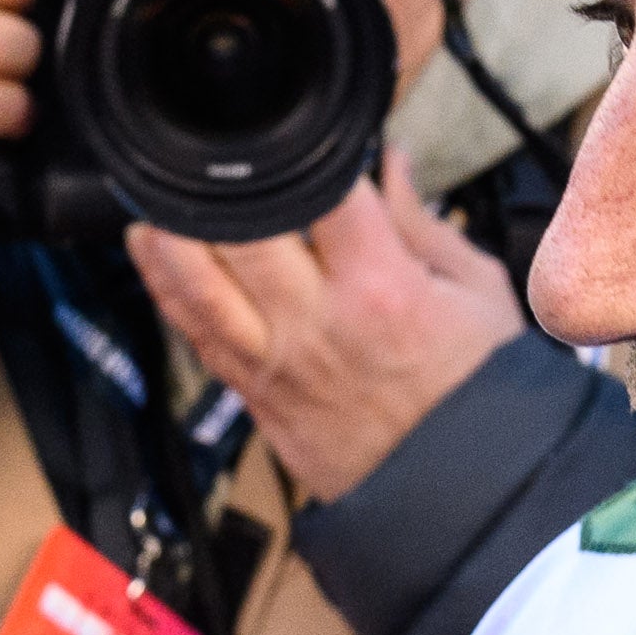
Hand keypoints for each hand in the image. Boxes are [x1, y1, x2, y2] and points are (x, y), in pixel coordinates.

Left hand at [128, 158, 525, 500]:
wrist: (464, 498)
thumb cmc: (480, 399)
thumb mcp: (479, 294)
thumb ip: (420, 221)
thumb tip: (388, 163)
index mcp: (381, 289)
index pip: (319, 194)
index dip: (304, 155)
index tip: (301, 136)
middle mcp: (316, 325)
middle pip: (237, 234)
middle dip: (215, 188)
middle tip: (205, 154)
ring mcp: (277, 365)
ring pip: (195, 288)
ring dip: (166, 238)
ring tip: (155, 198)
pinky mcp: (256, 398)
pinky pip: (196, 337)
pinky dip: (169, 292)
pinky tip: (155, 257)